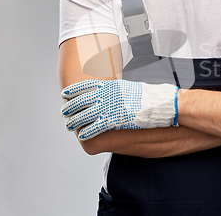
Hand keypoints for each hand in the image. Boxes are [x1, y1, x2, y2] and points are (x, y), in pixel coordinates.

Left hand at [61, 79, 178, 139]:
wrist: (155, 103)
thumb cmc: (144, 96)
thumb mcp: (126, 86)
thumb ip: (114, 89)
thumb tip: (108, 90)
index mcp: (107, 85)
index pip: (83, 86)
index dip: (72, 91)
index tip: (65, 94)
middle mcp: (104, 95)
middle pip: (79, 101)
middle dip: (70, 108)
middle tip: (64, 112)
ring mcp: (106, 108)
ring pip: (83, 116)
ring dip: (74, 121)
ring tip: (69, 125)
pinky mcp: (111, 121)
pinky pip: (93, 127)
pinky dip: (86, 131)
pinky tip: (82, 134)